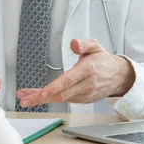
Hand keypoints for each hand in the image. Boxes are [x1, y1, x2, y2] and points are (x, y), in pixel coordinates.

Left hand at [17, 39, 134, 106]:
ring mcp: (84, 95)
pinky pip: (63, 100)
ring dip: (42, 99)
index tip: (42, 92)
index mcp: (87, 71)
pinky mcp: (82, 100)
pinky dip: (50, 99)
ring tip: (25, 97)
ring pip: (60, 99)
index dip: (54, 88)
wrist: (119, 77)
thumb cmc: (103, 60)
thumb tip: (73, 43)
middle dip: (41, 97)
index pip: (68, 81)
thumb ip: (84, 44)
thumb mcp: (96, 46)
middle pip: (61, 94)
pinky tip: (38, 96)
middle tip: (24, 99)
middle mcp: (85, 85)